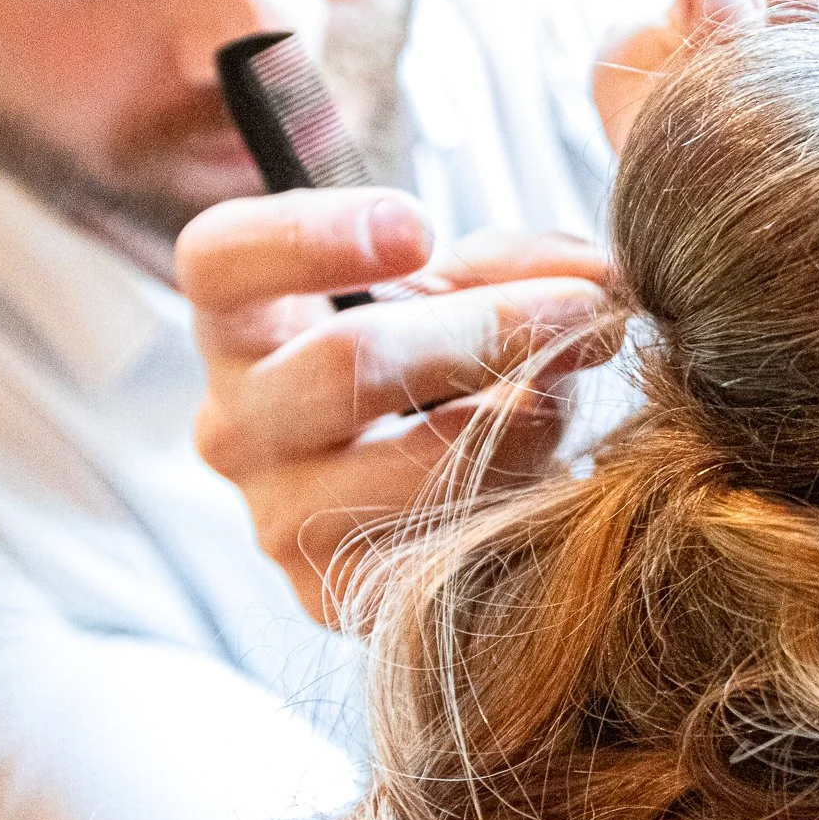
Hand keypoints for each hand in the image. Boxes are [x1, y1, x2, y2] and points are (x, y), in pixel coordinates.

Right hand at [175, 187, 619, 624]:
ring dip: (521, 423)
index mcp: (240, 321)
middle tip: (583, 307)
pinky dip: (518, 500)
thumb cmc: (442, 356)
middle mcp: (236, 424)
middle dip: (485, 327)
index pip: (221, 260)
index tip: (420, 226)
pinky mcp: (337, 593)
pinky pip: (446, 545)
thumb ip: (518, 263)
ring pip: (416, 460)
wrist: (447, 489)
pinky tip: (547, 477)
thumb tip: (597, 283)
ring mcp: (277, 519)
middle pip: (347, 361)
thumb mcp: (464, 284)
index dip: (311, 236)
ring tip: (564, 402)